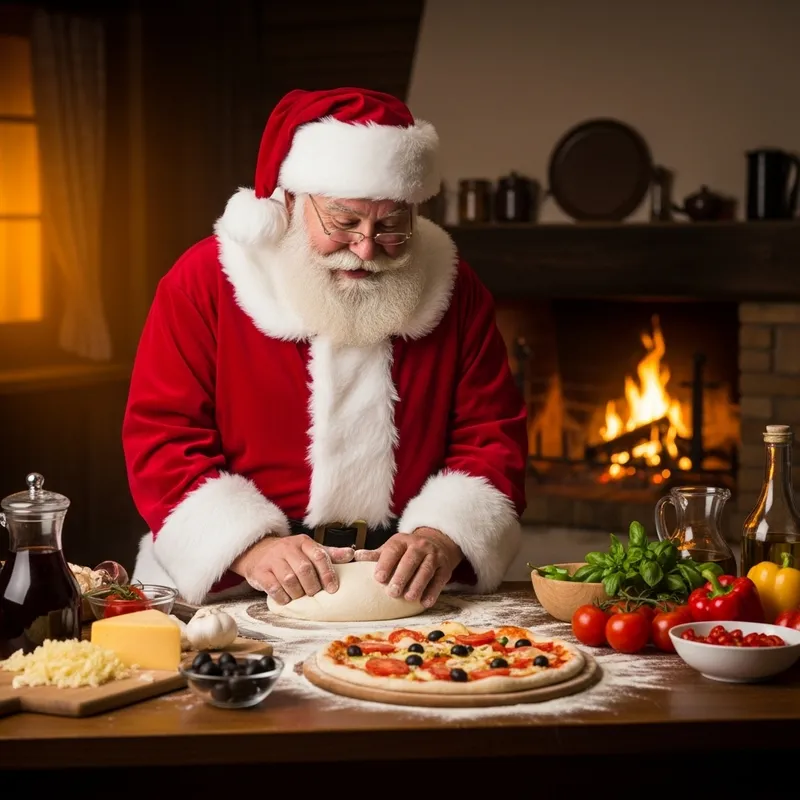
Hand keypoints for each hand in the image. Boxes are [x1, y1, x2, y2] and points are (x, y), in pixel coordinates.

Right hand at [230, 535, 354, 604]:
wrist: (257, 551)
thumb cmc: (288, 554)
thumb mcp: (309, 550)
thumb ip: (329, 554)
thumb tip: (351, 554)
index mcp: (303, 542)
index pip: (320, 556)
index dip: (328, 574)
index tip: (333, 588)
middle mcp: (288, 548)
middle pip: (305, 569)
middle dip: (312, 586)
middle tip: (314, 594)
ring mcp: (272, 560)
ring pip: (289, 579)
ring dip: (298, 592)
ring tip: (300, 596)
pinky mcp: (260, 572)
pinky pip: (273, 587)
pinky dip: (282, 597)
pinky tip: (286, 599)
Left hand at [354, 527, 462, 607]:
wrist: (437, 542)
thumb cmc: (408, 550)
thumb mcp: (393, 548)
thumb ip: (376, 555)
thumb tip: (356, 556)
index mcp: (402, 540)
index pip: (393, 550)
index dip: (386, 563)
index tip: (378, 578)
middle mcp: (419, 546)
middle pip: (410, 560)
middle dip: (402, 576)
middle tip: (392, 592)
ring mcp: (434, 556)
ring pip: (426, 570)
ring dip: (418, 584)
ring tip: (409, 597)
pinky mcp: (445, 568)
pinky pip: (439, 580)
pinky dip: (433, 592)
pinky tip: (425, 602)